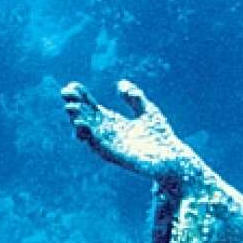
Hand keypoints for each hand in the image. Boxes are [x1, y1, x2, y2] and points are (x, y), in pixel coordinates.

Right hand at [61, 80, 191, 179]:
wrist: (175, 159)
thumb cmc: (162, 137)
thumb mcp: (148, 111)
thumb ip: (135, 97)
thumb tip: (121, 84)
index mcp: (113, 121)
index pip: (91, 107)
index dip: (80, 96)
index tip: (72, 85)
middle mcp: (108, 133)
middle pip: (85, 118)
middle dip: (74, 107)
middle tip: (66, 94)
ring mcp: (111, 145)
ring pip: (88, 134)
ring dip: (77, 121)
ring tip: (71, 109)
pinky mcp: (117, 157)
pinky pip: (99, 147)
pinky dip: (89, 137)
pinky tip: (83, 126)